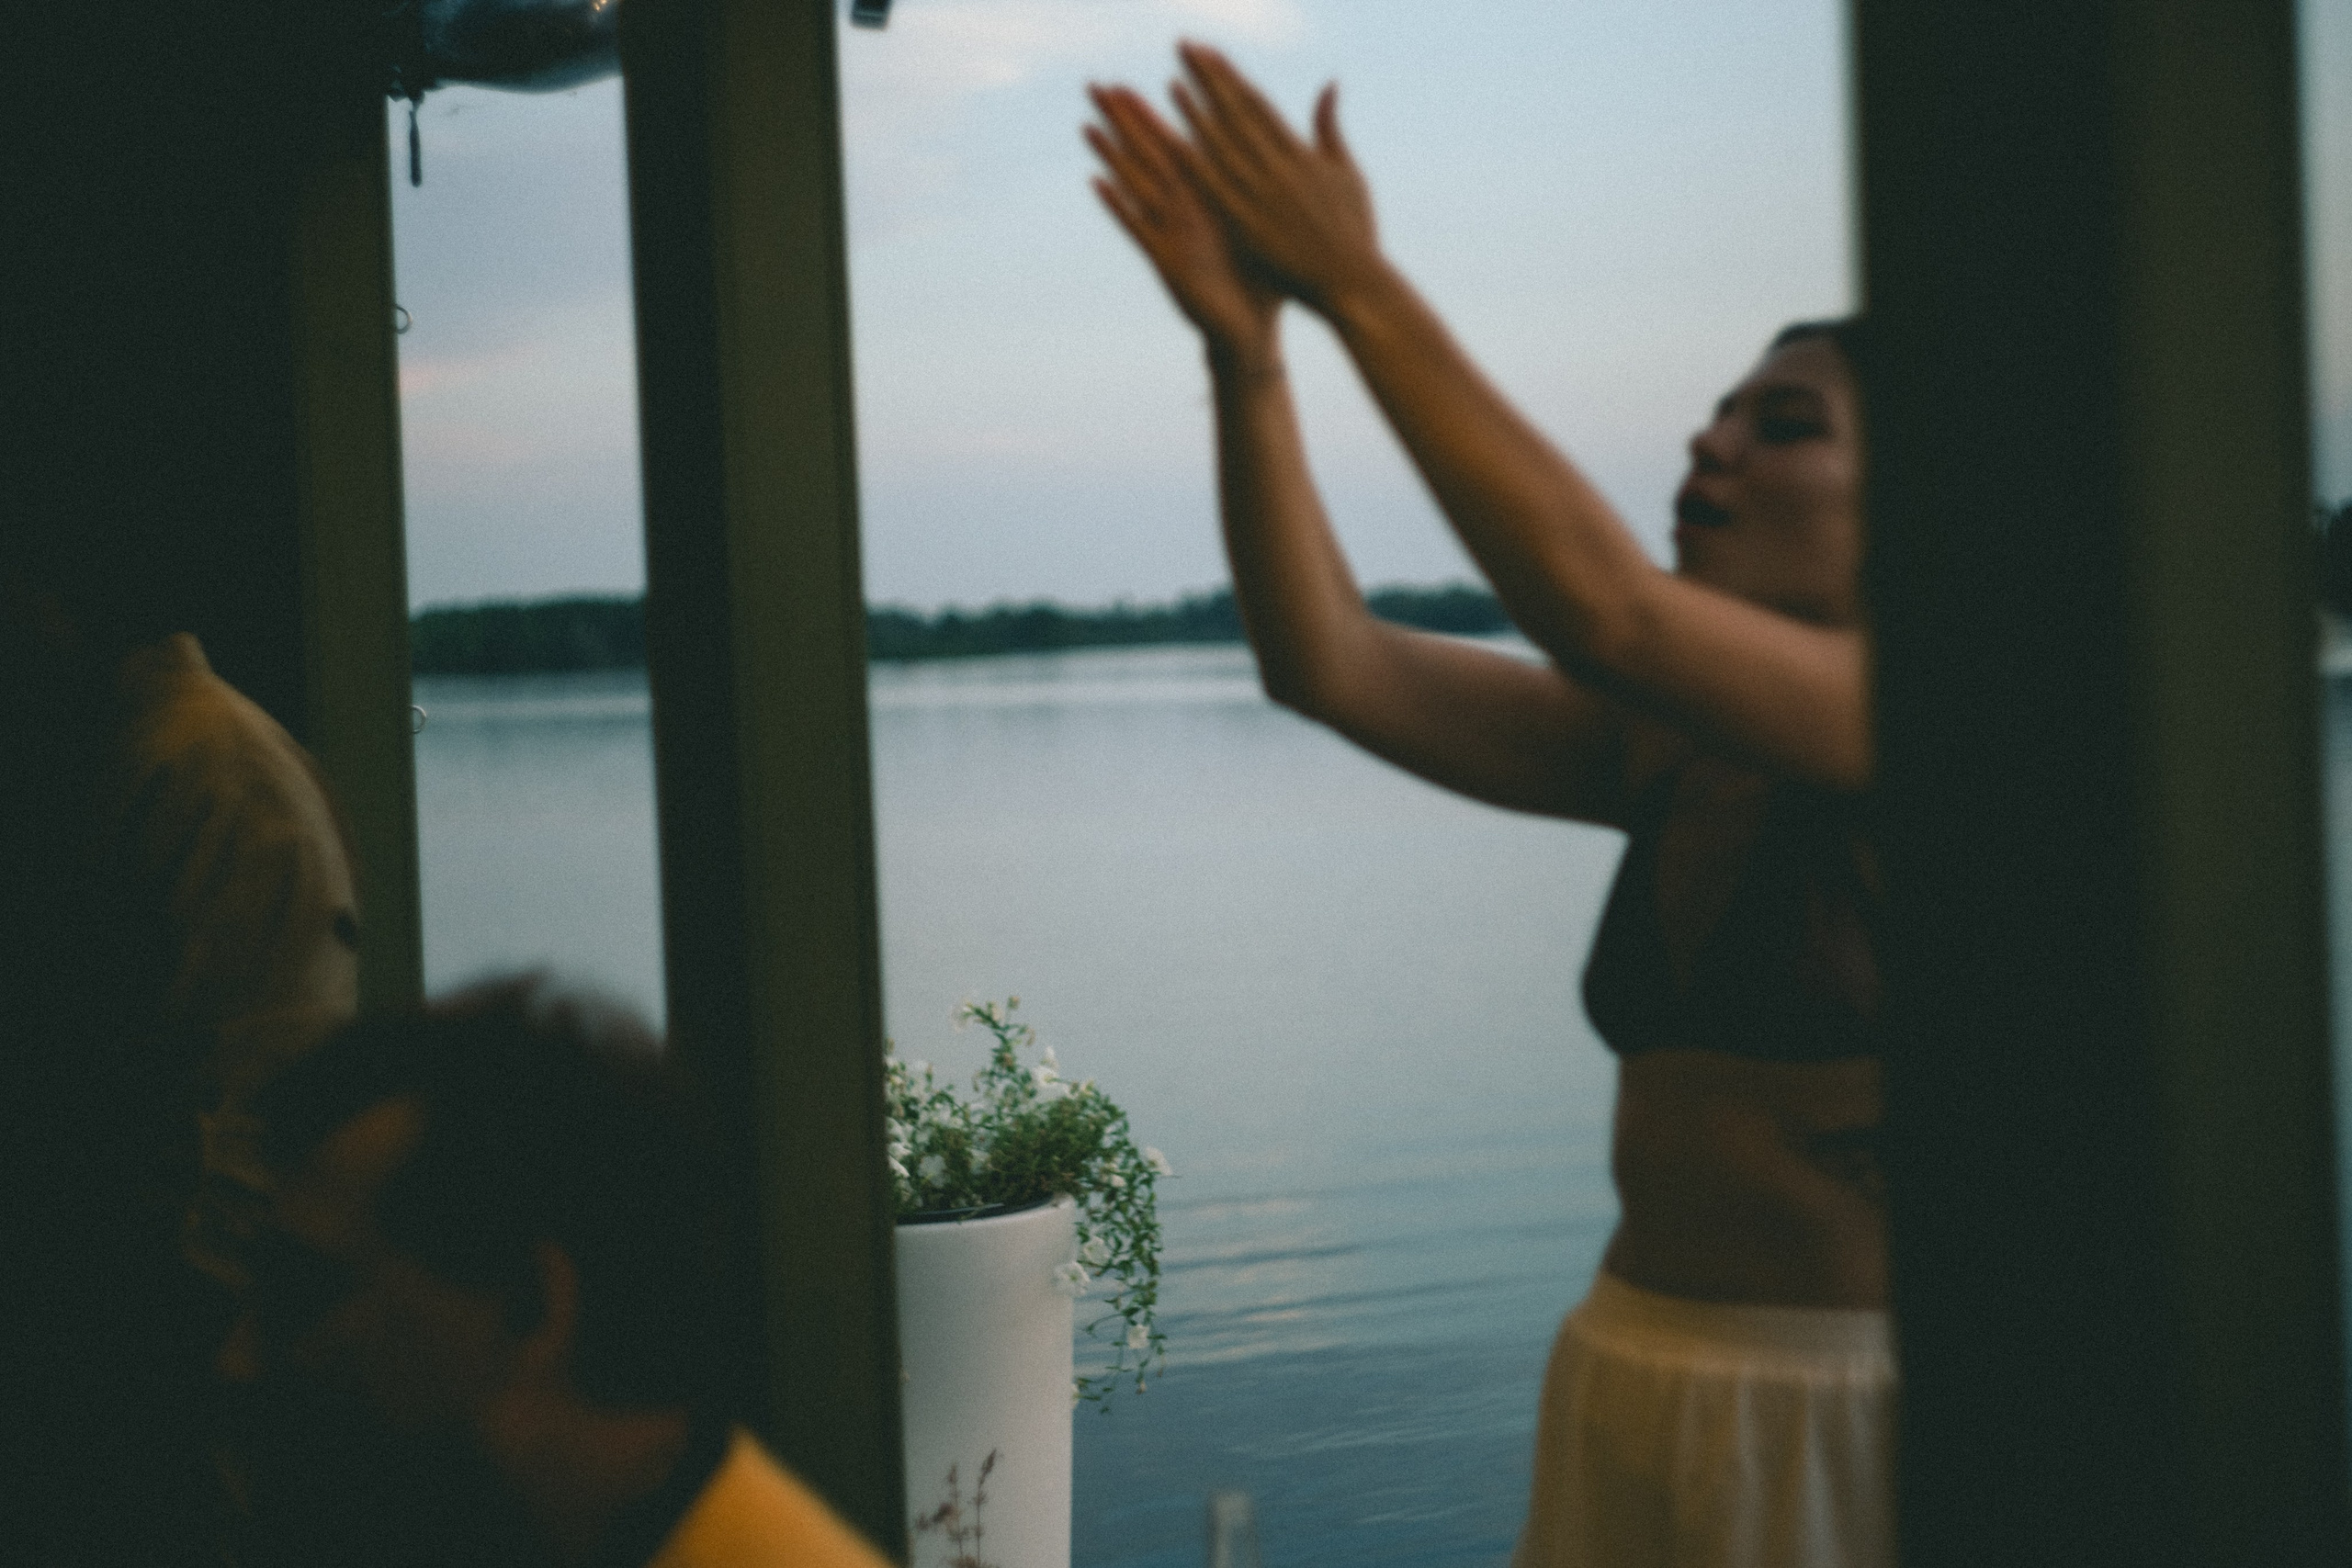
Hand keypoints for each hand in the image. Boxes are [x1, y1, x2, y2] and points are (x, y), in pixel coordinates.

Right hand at [1086, 85, 1280, 360]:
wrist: (1250, 332)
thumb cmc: (1260, 283)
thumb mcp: (1262, 228)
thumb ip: (1258, 192)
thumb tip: (1274, 157)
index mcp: (1208, 201)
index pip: (1177, 148)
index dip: (1154, 117)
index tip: (1134, 86)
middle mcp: (1184, 213)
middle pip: (1148, 157)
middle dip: (1124, 123)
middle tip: (1097, 87)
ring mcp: (1171, 234)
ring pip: (1137, 185)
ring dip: (1112, 155)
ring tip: (1088, 124)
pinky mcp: (1166, 260)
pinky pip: (1138, 227)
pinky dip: (1119, 204)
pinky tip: (1098, 181)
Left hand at [1170, 43, 1381, 317]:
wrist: (1352, 281)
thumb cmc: (1355, 231)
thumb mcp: (1347, 172)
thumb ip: (1330, 127)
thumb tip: (1329, 83)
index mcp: (1301, 154)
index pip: (1259, 105)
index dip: (1231, 76)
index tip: (1210, 53)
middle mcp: (1279, 168)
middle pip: (1236, 114)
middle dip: (1208, 79)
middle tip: (1183, 48)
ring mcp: (1262, 196)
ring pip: (1221, 146)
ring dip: (1195, 114)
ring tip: (1171, 85)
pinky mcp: (1248, 225)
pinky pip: (1214, 191)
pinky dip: (1193, 166)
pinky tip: (1171, 145)